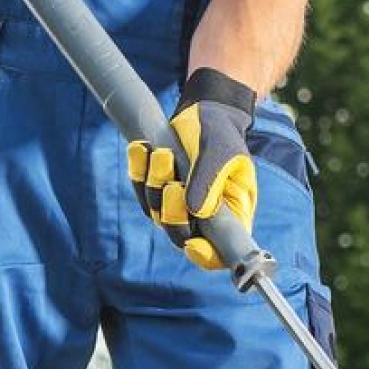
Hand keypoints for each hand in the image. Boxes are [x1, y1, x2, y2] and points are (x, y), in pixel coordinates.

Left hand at [128, 68, 258, 270]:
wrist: (205, 112)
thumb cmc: (221, 134)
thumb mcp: (222, 153)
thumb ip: (209, 181)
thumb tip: (194, 211)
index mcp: (230, 215)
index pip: (220, 251)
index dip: (206, 257)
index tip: (193, 245)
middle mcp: (203, 217)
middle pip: (180, 236)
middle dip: (171, 213)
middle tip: (172, 184)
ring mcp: (177, 205)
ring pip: (155, 212)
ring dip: (154, 182)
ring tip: (162, 153)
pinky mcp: (157, 188)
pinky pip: (140, 188)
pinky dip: (138, 169)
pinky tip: (141, 148)